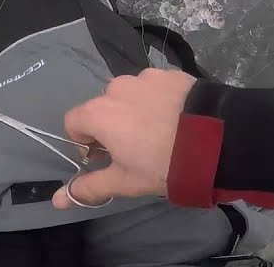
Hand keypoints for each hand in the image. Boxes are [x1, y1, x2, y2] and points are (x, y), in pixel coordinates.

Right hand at [53, 68, 195, 208]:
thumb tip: (57, 200)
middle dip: (111, 127)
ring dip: (135, 111)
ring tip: (161, 133)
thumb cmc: (163, 163)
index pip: (73, 122)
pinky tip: (177, 119)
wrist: (217, 138)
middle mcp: (116, 87)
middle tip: (136, 150)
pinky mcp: (170, 73)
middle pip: (102, 107)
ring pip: (129, 95)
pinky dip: (158, 101)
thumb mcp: (125, 181)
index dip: (84, 142)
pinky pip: (154, 87)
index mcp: (98, 112)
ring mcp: (144, 77)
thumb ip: (89, 188)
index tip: (104, 158)